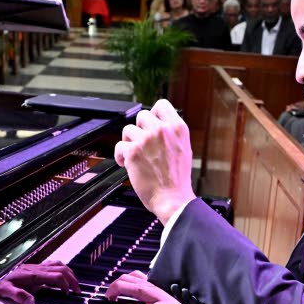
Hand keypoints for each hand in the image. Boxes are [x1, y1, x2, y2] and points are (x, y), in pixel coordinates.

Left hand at [0, 260, 78, 303]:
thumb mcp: (5, 292)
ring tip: (74, 284)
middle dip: (72, 279)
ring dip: (69, 273)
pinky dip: (61, 270)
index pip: (56, 276)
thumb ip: (18, 296)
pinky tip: (61, 278)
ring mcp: (36, 267)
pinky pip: (52, 265)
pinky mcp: (35, 268)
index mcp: (33, 275)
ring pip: (58, 265)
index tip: (68, 294)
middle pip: (61, 269)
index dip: (65, 284)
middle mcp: (37, 269)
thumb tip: (32, 301)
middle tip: (78, 291)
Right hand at [105, 270, 189, 303]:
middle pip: (123, 278)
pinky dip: (133, 279)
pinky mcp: (156, 281)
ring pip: (131, 275)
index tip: (107, 298)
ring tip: (120, 290)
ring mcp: (151, 281)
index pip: (120, 285)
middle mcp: (145, 283)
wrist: (189, 298)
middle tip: (111, 296)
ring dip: (123, 281)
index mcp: (142, 290)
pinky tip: (136, 286)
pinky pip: (140, 276)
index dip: (111, 291)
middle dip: (114, 286)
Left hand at [114, 99, 195, 223]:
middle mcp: (162, 130)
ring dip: (129, 142)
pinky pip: (119, 146)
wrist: (172, 199)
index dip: (154, 114)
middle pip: (142, 116)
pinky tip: (126, 163)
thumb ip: (171, 133)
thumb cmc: (177, 179)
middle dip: (140, 130)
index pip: (161, 105)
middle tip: (143, 144)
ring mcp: (147, 140)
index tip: (150, 125)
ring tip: (135, 155)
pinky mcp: (133, 152)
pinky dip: (120, 156)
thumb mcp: (184, 148)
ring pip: (128, 130)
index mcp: (178, 128)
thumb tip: (157, 124)